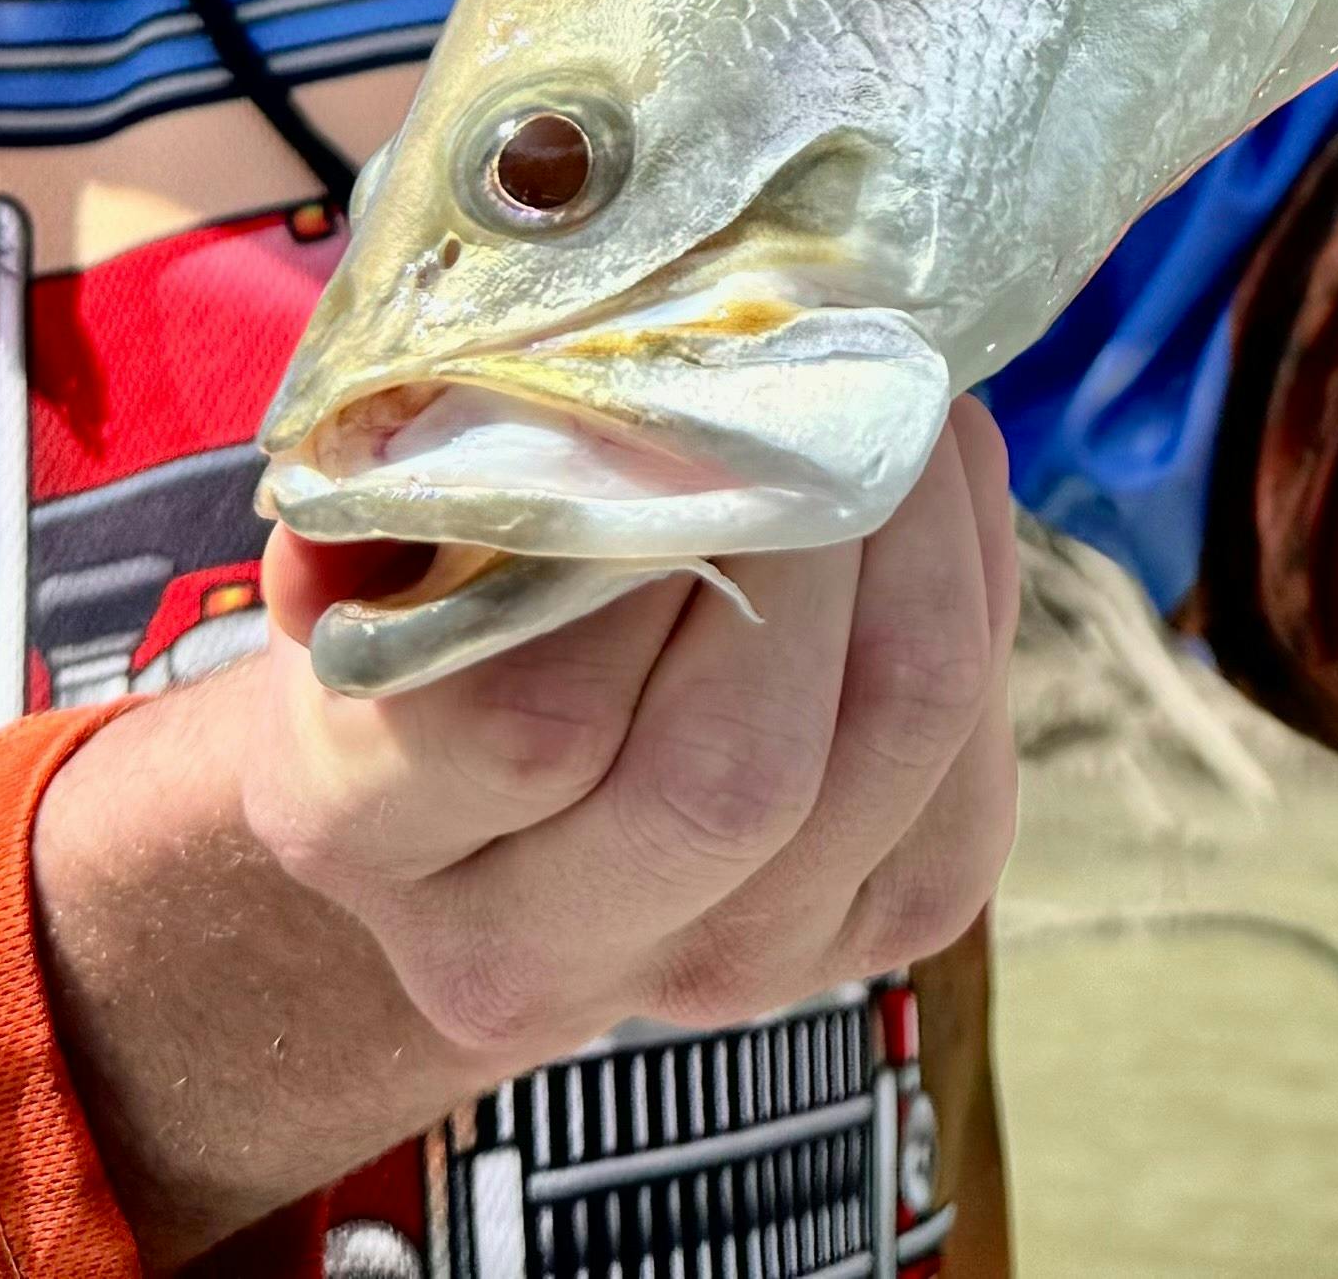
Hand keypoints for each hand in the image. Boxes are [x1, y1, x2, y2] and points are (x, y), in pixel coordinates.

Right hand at [31, 402, 1020, 1261]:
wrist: (476, 815)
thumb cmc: (414, 614)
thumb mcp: (358, 539)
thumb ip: (402, 475)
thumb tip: (526, 366)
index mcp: (366, 834)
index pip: (522, 715)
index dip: (635, 546)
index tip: (691, 390)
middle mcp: (532, 952)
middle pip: (733, 772)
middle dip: (816, 537)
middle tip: (840, 371)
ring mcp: (717, 971)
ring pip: (889, 747)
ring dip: (927, 544)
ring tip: (908, 399)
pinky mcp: (871, 940)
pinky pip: (970, 770)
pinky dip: (980, 600)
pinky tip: (938, 494)